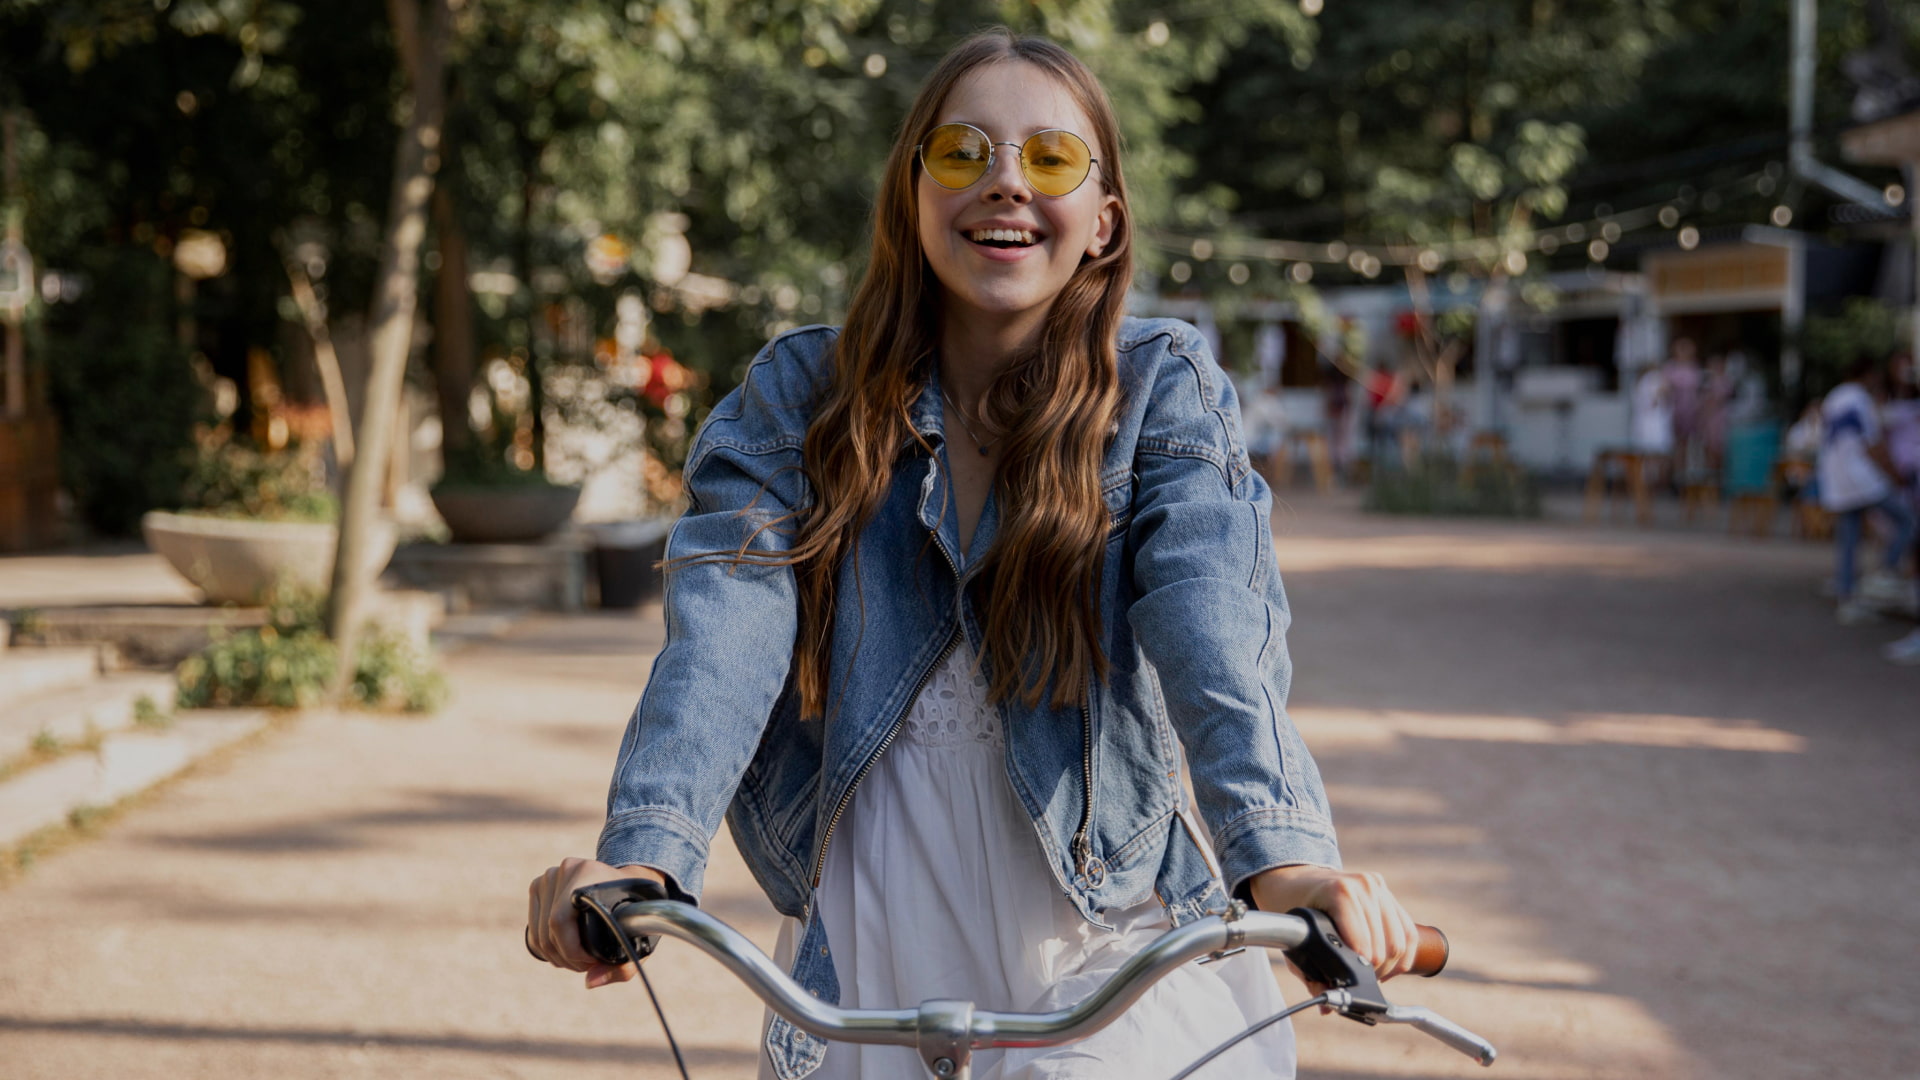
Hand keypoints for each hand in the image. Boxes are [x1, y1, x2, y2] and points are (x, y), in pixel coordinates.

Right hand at [527, 857, 667, 989]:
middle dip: (567, 958)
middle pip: (548, 930)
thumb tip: (590, 982)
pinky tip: (566, 950)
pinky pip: (533, 930)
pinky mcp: (539, 886)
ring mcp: (549, 876)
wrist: (628, 883)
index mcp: (588, 873)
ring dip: (556, 956)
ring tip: (580, 959)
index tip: (592, 962)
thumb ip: (622, 967)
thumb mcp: (639, 939)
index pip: (560, 921)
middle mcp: (565, 870)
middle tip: (589, 965)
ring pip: (538, 934)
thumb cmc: (634, 912)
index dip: (572, 951)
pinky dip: (547, 948)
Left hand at [1248, 864, 1420, 985]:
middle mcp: (1364, 886)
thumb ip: (1311, 976)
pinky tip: (1385, 966)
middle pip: (1385, 948)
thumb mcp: (1296, 943)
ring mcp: (1379, 888)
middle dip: (1373, 973)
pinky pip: (1408, 933)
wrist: (1298, 880)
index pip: (1364, 944)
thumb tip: (1327, 1009)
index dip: (1360, 970)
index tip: (1349, 981)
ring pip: (1401, 943)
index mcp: (1340, 892)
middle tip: (1358, 981)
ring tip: (1370, 974)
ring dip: (1389, 967)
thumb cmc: (1294, 911)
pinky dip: (1402, 957)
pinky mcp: (1388, 894)